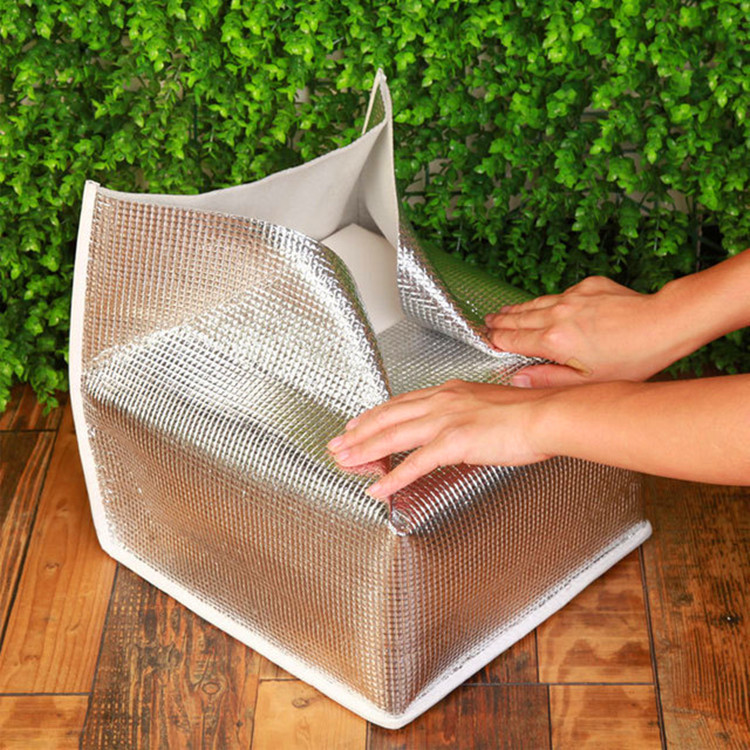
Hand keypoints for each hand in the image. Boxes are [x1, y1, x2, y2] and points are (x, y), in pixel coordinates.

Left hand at [327, 379, 553, 497]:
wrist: (546, 415)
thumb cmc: (528, 414)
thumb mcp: (489, 407)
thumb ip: (468, 417)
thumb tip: (461, 433)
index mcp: (450, 392)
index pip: (401, 403)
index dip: (375, 415)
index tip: (357, 424)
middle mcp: (442, 401)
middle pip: (388, 417)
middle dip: (358, 432)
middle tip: (337, 443)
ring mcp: (446, 420)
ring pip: (392, 435)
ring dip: (364, 451)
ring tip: (344, 462)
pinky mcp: (454, 441)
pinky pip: (414, 463)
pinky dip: (392, 478)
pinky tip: (378, 489)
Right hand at [485, 276, 683, 386]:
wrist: (663, 323)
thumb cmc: (632, 358)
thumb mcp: (588, 381)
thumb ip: (548, 380)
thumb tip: (517, 379)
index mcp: (554, 342)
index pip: (513, 340)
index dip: (496, 340)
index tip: (486, 338)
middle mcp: (557, 316)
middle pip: (519, 318)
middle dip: (500, 321)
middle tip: (487, 321)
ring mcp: (572, 298)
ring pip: (535, 303)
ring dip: (517, 309)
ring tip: (504, 312)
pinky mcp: (588, 286)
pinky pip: (559, 294)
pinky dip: (547, 301)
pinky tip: (542, 305)